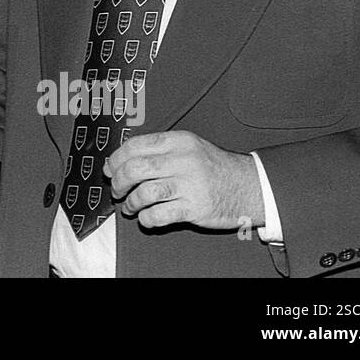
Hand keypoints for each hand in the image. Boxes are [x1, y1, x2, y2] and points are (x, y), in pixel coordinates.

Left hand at [105, 130, 263, 230]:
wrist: (250, 186)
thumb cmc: (215, 168)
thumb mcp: (189, 147)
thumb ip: (159, 150)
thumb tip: (120, 161)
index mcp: (179, 141)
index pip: (135, 145)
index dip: (116, 158)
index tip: (110, 168)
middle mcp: (183, 160)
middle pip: (135, 169)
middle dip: (119, 182)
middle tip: (117, 190)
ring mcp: (189, 184)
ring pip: (144, 192)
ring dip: (130, 202)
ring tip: (130, 206)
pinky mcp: (194, 208)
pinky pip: (159, 214)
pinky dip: (146, 218)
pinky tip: (146, 217)